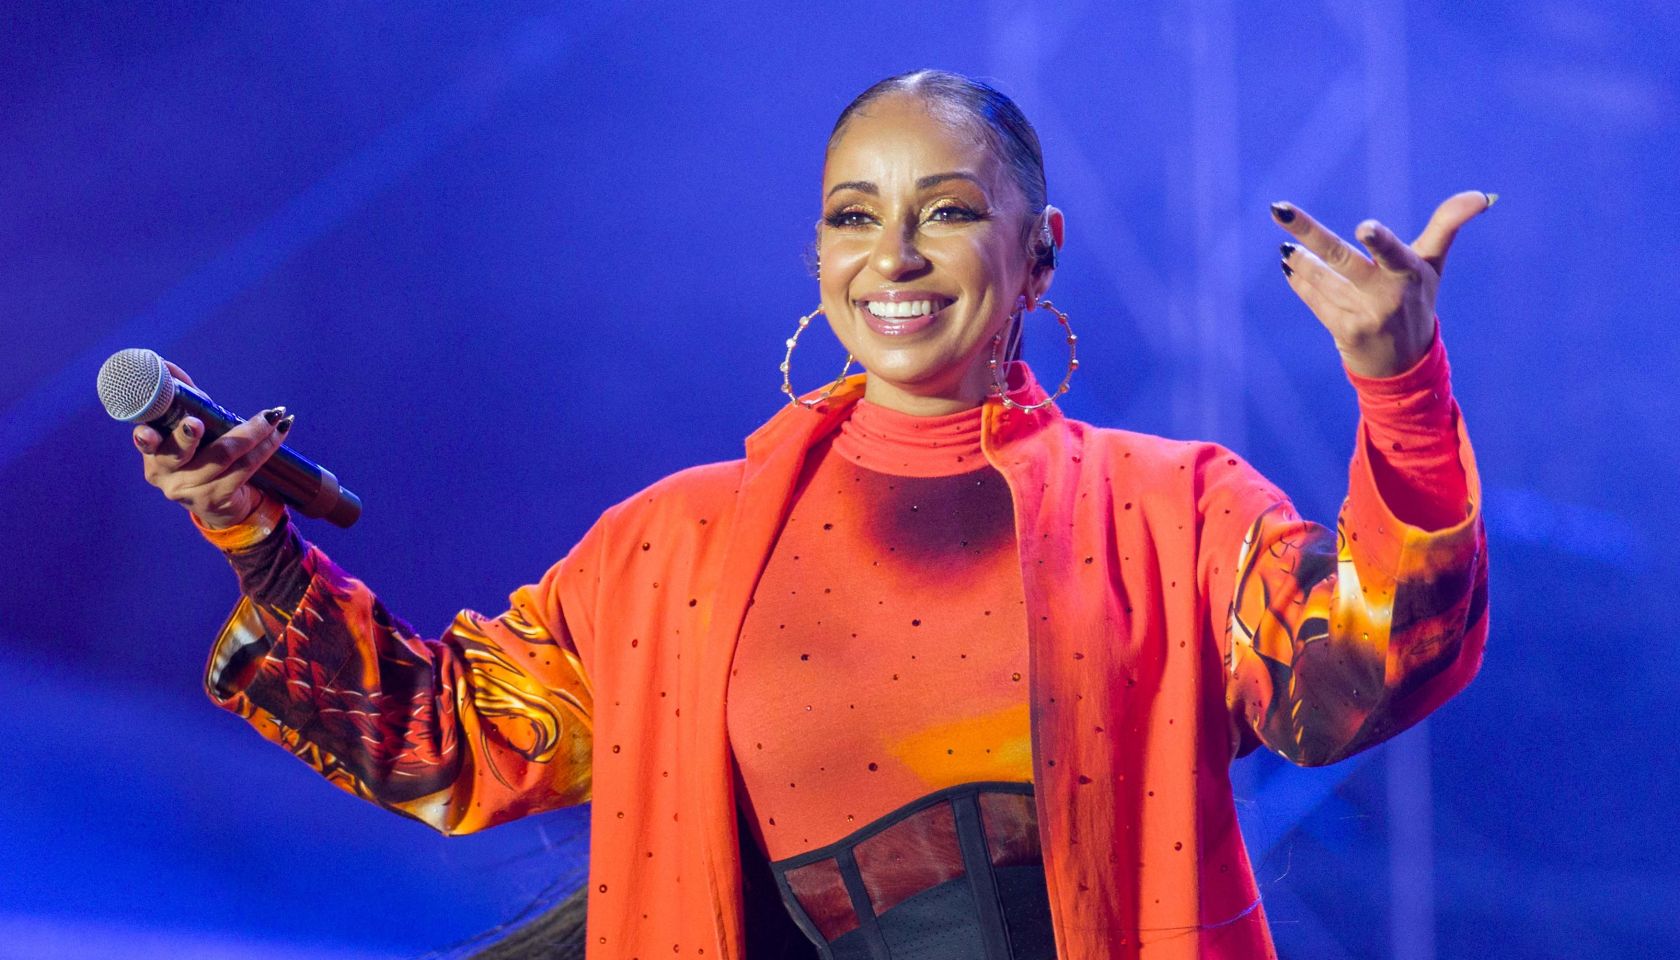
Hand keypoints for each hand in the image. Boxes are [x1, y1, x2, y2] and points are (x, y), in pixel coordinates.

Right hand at [131, 360, 291, 528]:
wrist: (219, 505)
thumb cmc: (201, 456)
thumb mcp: (188, 428)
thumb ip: (181, 398)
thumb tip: (165, 364)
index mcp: (153, 453)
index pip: (146, 443)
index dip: (146, 438)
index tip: (149, 432)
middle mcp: (166, 475)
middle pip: (180, 452)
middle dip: (187, 436)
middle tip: (196, 422)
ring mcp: (191, 490)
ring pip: (224, 456)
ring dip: (254, 431)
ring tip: (274, 416)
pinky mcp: (217, 500)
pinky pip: (246, 468)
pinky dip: (266, 446)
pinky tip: (279, 432)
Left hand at [1272, 191, 1493, 377]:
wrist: (1405, 364)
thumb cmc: (1418, 299)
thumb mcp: (1433, 264)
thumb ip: (1448, 224)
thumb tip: (1482, 195)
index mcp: (1410, 272)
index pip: (1396, 253)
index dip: (1382, 241)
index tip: (1365, 228)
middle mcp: (1387, 294)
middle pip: (1343, 258)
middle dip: (1310, 233)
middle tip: (1280, 210)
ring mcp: (1364, 315)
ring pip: (1323, 279)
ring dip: (1302, 261)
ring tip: (1287, 245)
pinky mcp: (1345, 331)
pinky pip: (1315, 300)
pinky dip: (1301, 280)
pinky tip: (1290, 265)